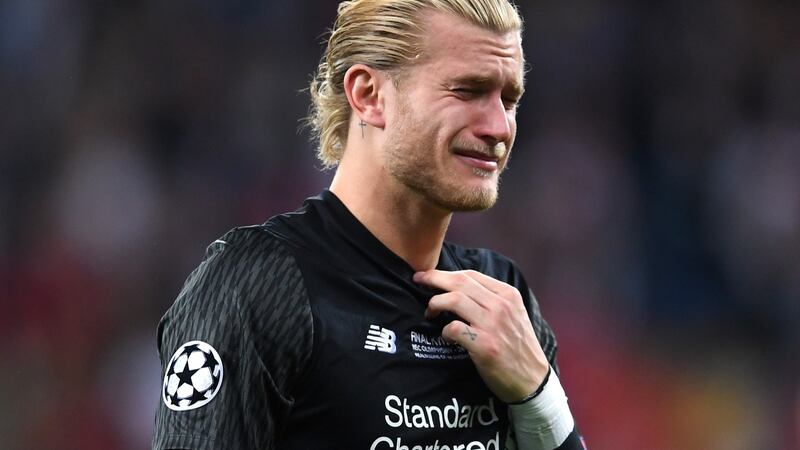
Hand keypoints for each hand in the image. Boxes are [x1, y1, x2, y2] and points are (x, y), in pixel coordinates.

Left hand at [413, 269, 548, 402]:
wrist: (532, 379)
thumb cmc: (518, 346)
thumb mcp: (514, 314)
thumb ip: (492, 299)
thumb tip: (459, 287)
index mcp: (508, 294)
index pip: (470, 275)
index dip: (445, 273)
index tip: (430, 276)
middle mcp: (501, 306)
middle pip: (459, 282)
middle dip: (433, 278)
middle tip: (418, 281)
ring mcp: (492, 325)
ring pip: (453, 300)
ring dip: (435, 303)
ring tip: (429, 312)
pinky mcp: (484, 346)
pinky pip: (453, 328)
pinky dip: (444, 330)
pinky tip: (446, 335)